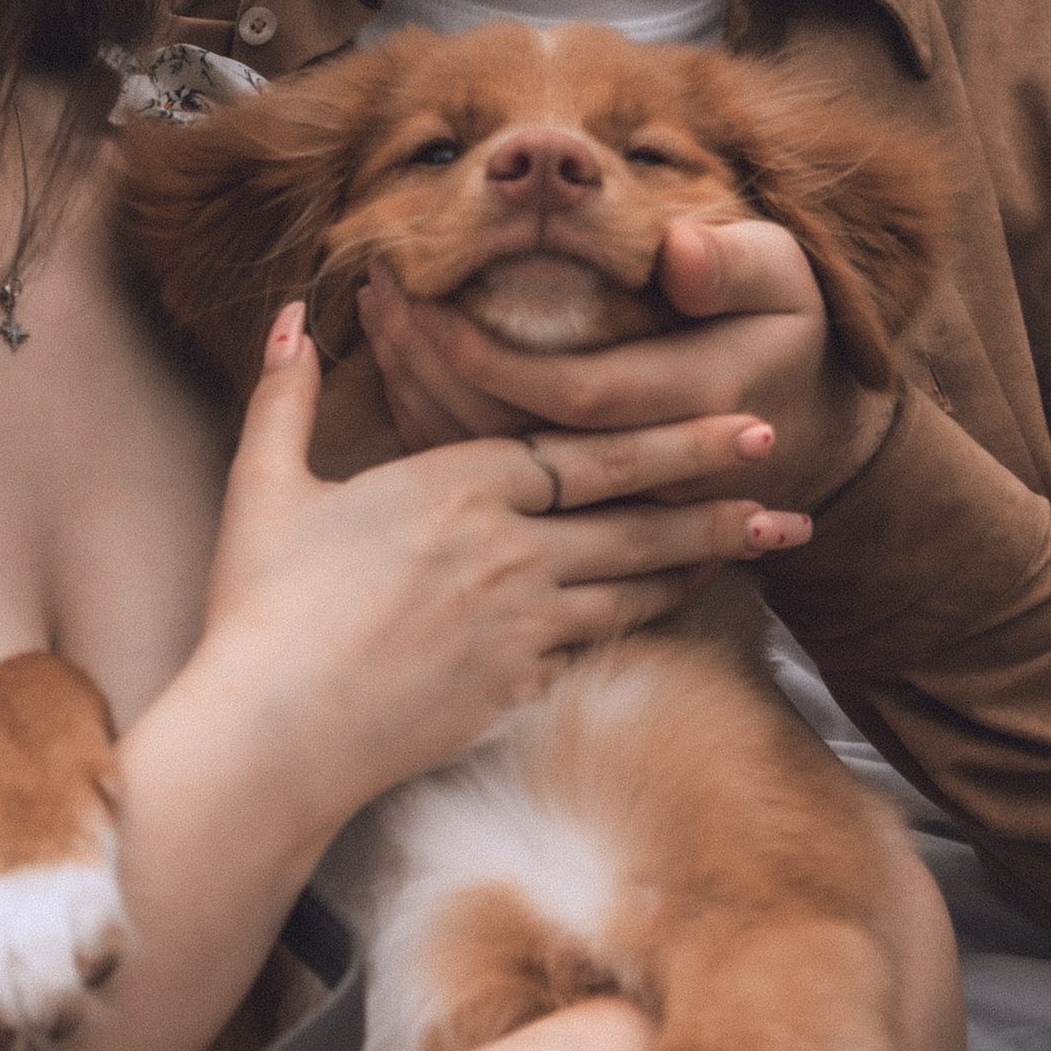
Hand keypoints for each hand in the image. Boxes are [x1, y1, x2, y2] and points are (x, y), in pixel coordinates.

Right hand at [182, 305, 809, 833]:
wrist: (272, 735)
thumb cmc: (262, 606)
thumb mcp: (266, 485)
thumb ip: (288, 394)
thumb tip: (292, 314)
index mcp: (457, 487)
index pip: (591, 453)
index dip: (676, 437)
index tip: (743, 421)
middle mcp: (508, 551)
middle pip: (635, 515)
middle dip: (718, 490)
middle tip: (788, 469)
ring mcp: (520, 627)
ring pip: (634, 585)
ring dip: (702, 558)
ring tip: (764, 539)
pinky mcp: (515, 689)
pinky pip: (592, 646)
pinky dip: (641, 622)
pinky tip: (673, 609)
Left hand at [359, 219, 890, 508]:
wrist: (803, 433)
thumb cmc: (783, 333)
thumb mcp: (784, 278)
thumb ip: (733, 264)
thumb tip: (679, 251)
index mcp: (696, 403)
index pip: (574, 396)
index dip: (493, 356)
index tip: (430, 299)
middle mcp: (644, 472)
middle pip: (510, 438)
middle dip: (431, 364)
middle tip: (378, 288)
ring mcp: (606, 501)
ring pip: (487, 467)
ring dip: (419, 389)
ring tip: (377, 311)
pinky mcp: (574, 509)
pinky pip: (487, 479)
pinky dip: (431, 419)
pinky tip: (399, 361)